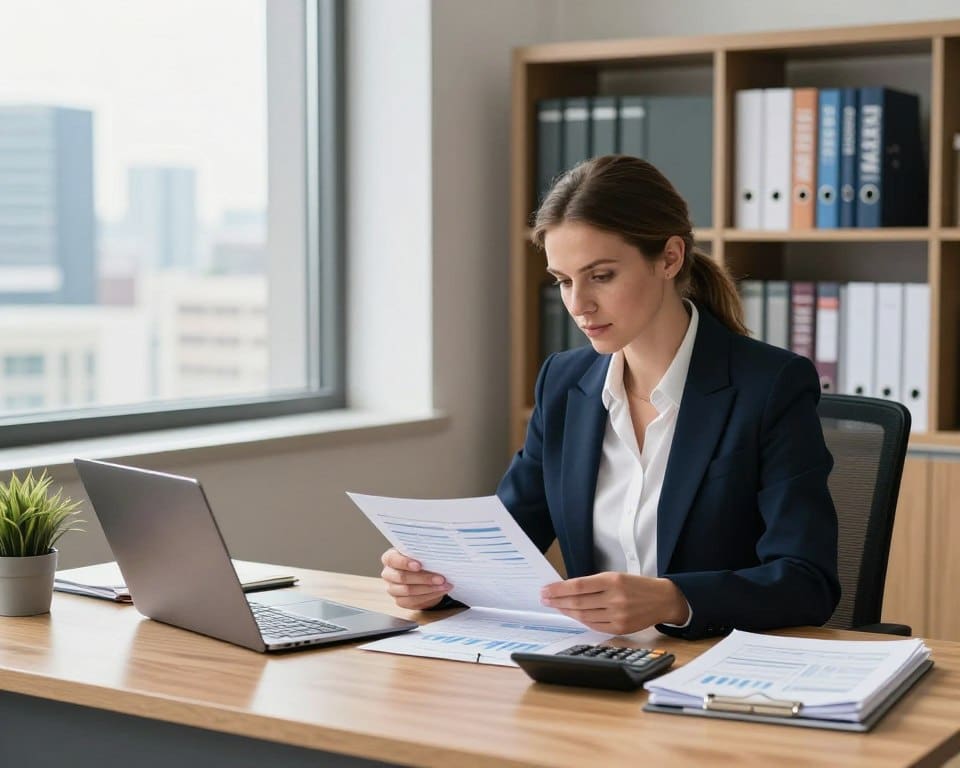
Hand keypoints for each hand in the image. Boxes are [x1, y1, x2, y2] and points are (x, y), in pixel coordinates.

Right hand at [380, 548, 453, 609]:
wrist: (422, 576)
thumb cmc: (420, 560)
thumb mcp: (420, 553)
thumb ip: (423, 553)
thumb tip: (437, 554)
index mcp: (390, 558)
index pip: (393, 559)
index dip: (405, 563)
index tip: (419, 565)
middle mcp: (388, 574)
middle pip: (402, 577)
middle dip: (424, 578)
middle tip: (441, 578)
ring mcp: (392, 589)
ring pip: (408, 591)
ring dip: (429, 588)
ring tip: (444, 585)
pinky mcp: (400, 601)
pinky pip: (413, 600)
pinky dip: (429, 596)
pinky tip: (440, 591)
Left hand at [539, 572, 689, 634]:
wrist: (662, 599)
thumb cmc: (637, 586)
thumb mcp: (616, 576)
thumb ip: (594, 584)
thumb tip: (567, 589)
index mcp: (612, 580)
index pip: (578, 586)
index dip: (559, 589)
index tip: (546, 590)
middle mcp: (615, 598)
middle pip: (578, 602)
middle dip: (557, 601)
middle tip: (545, 599)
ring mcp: (618, 615)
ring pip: (584, 615)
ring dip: (567, 611)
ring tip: (556, 607)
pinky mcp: (620, 628)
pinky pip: (594, 625)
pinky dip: (581, 620)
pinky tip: (573, 615)